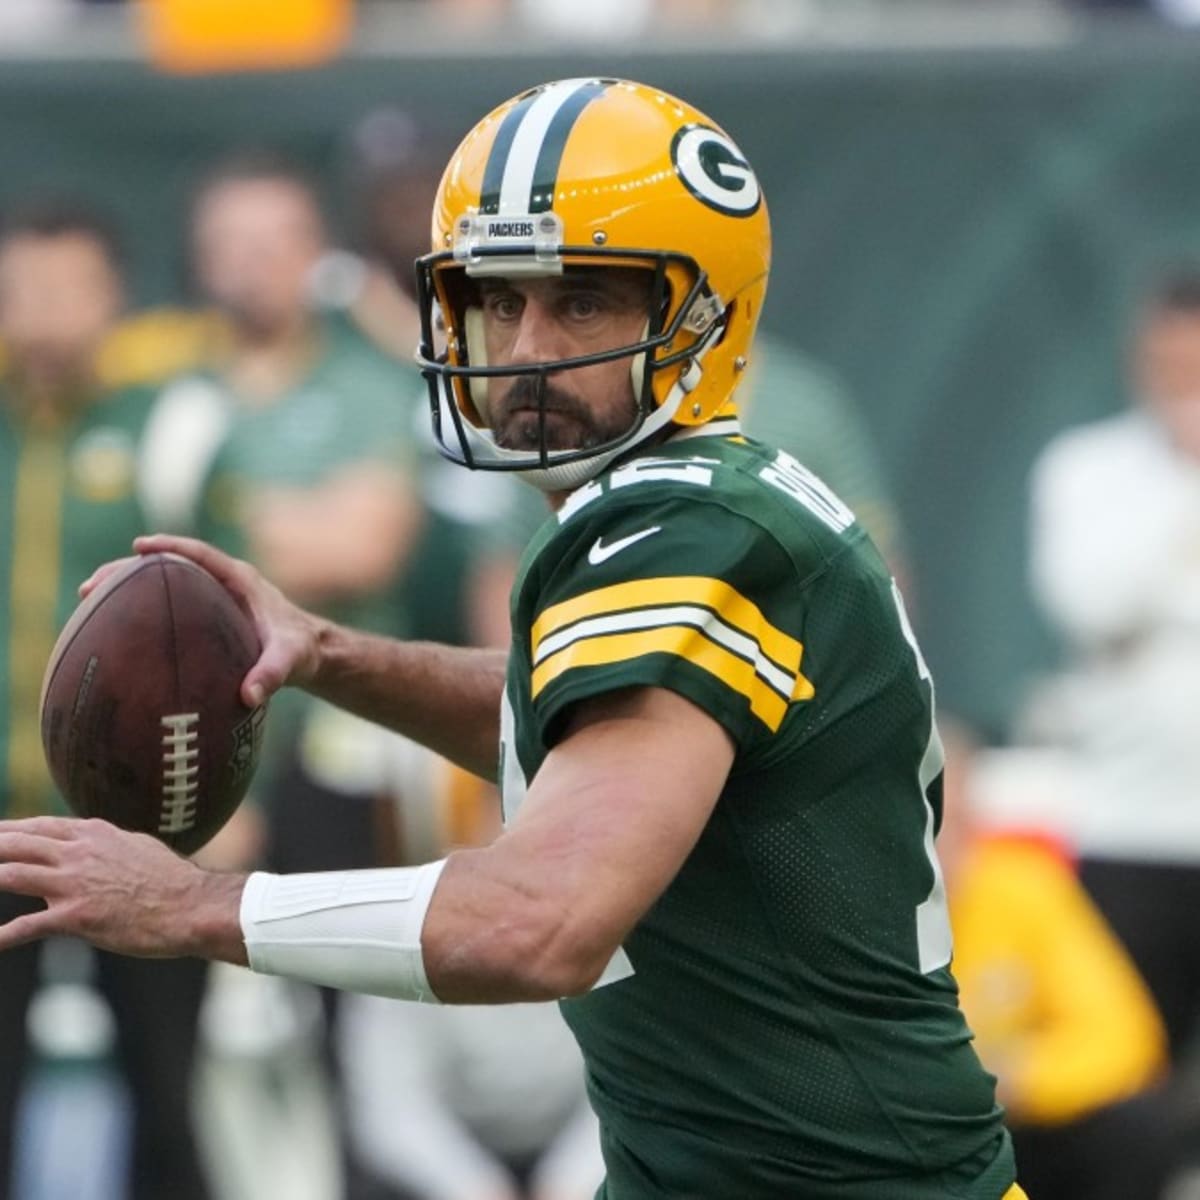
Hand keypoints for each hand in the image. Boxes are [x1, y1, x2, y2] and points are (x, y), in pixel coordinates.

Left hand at [0, 816, 247, 961]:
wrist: (190, 905)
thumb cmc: (170, 879)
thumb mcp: (136, 847)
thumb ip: (106, 843)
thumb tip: (94, 839)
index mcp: (94, 834)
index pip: (36, 827)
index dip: (5, 830)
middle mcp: (79, 852)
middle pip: (14, 843)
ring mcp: (75, 883)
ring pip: (11, 874)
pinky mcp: (76, 916)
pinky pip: (27, 925)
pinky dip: (2, 935)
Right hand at [81, 534, 323, 708]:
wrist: (313, 654)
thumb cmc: (303, 651)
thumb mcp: (291, 661)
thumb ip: (273, 675)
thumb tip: (249, 696)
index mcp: (241, 581)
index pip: (201, 555)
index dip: (170, 547)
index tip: (140, 547)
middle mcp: (225, 584)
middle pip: (171, 566)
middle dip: (131, 570)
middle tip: (94, 584)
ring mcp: (216, 598)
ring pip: (166, 585)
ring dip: (130, 589)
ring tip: (89, 601)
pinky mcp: (210, 615)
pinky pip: (172, 606)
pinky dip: (144, 611)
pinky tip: (116, 631)